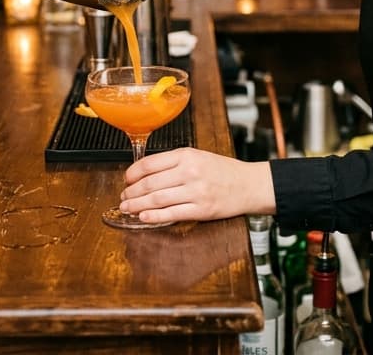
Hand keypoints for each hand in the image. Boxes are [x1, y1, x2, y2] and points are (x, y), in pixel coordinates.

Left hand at [119, 148, 275, 223]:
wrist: (249, 185)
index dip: (132, 173)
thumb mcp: (198, 156)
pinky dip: (154, 217)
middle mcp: (190, 172)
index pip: (150, 163)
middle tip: (123, 196)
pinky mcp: (202, 210)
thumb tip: (145, 173)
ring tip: (127, 208)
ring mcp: (196, 191)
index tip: (126, 179)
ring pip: (157, 199)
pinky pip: (172, 214)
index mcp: (187, 155)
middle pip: (150, 183)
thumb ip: (174, 162)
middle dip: (132, 192)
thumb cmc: (223, 171)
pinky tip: (144, 217)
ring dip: (137, 205)